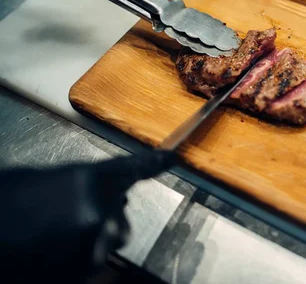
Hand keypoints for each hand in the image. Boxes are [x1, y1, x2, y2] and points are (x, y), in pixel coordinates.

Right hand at [0, 150, 177, 282]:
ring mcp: (94, 239)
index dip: (154, 163)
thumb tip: (111, 195)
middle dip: (104, 222)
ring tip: (55, 235)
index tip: (172, 158)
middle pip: (121, 220)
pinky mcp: (84, 266)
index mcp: (90, 178)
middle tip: (69, 219)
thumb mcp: (51, 181)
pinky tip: (53, 249)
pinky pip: (92, 264)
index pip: (132, 168)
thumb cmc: (14, 198)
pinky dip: (77, 260)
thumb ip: (87, 186)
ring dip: (91, 242)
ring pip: (108, 244)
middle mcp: (101, 206)